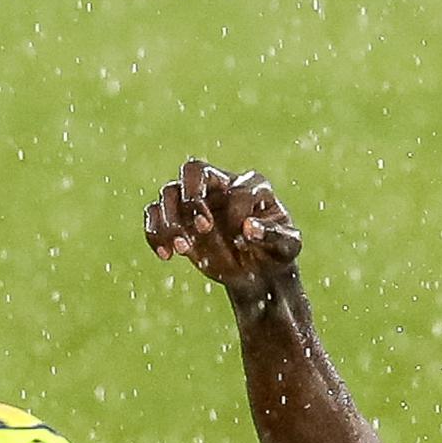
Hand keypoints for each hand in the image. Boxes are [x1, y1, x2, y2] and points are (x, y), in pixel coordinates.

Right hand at [144, 159, 301, 292]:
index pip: (236, 188)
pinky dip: (154, 233)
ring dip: (170, 220)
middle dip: (193, 199)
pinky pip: (153, 214)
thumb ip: (276, 236)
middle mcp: (220, 185)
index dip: (237, 212)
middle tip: (203, 228)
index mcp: (250, 185)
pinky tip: (166, 255)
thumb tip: (250, 228)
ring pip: (168, 192)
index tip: (243, 237)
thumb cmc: (277, 252)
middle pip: (192, 170)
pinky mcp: (178, 219)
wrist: (259, 272)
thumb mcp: (288, 247)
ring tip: (183, 249)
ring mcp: (196, 201)